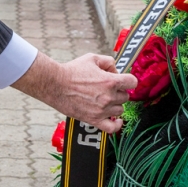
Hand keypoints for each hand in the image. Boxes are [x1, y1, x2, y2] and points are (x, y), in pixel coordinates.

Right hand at [11, 52, 136, 133]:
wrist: (55, 84)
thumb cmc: (72, 70)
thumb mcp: (92, 58)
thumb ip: (109, 61)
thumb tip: (116, 70)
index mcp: (110, 81)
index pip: (132, 82)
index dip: (128, 80)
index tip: (122, 80)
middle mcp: (109, 97)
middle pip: (125, 96)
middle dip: (118, 91)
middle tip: (106, 88)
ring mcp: (102, 110)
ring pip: (120, 110)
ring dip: (115, 104)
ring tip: (104, 99)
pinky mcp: (94, 120)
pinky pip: (112, 128)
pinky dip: (117, 125)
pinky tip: (116, 120)